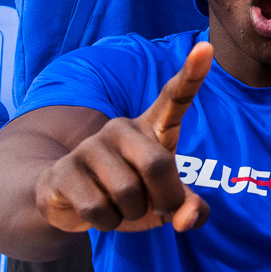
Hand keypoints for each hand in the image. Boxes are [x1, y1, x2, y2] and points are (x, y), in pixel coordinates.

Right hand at [34, 41, 211, 233]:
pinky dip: (107, 223)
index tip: (206, 48)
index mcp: (152, 129)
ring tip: (121, 207)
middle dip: (164, 199)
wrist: (68, 202)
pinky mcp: (63, 171)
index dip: (191, 75)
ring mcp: (89, 147)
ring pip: (127, 194)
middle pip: (158, 165)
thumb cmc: (130, 194)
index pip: (175, 98)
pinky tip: (99, 213)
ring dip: (131, 215)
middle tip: (157, 208)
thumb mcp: (165, 202)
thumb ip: (189, 208)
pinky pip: (98, 209)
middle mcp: (120, 129)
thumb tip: (188, 219)